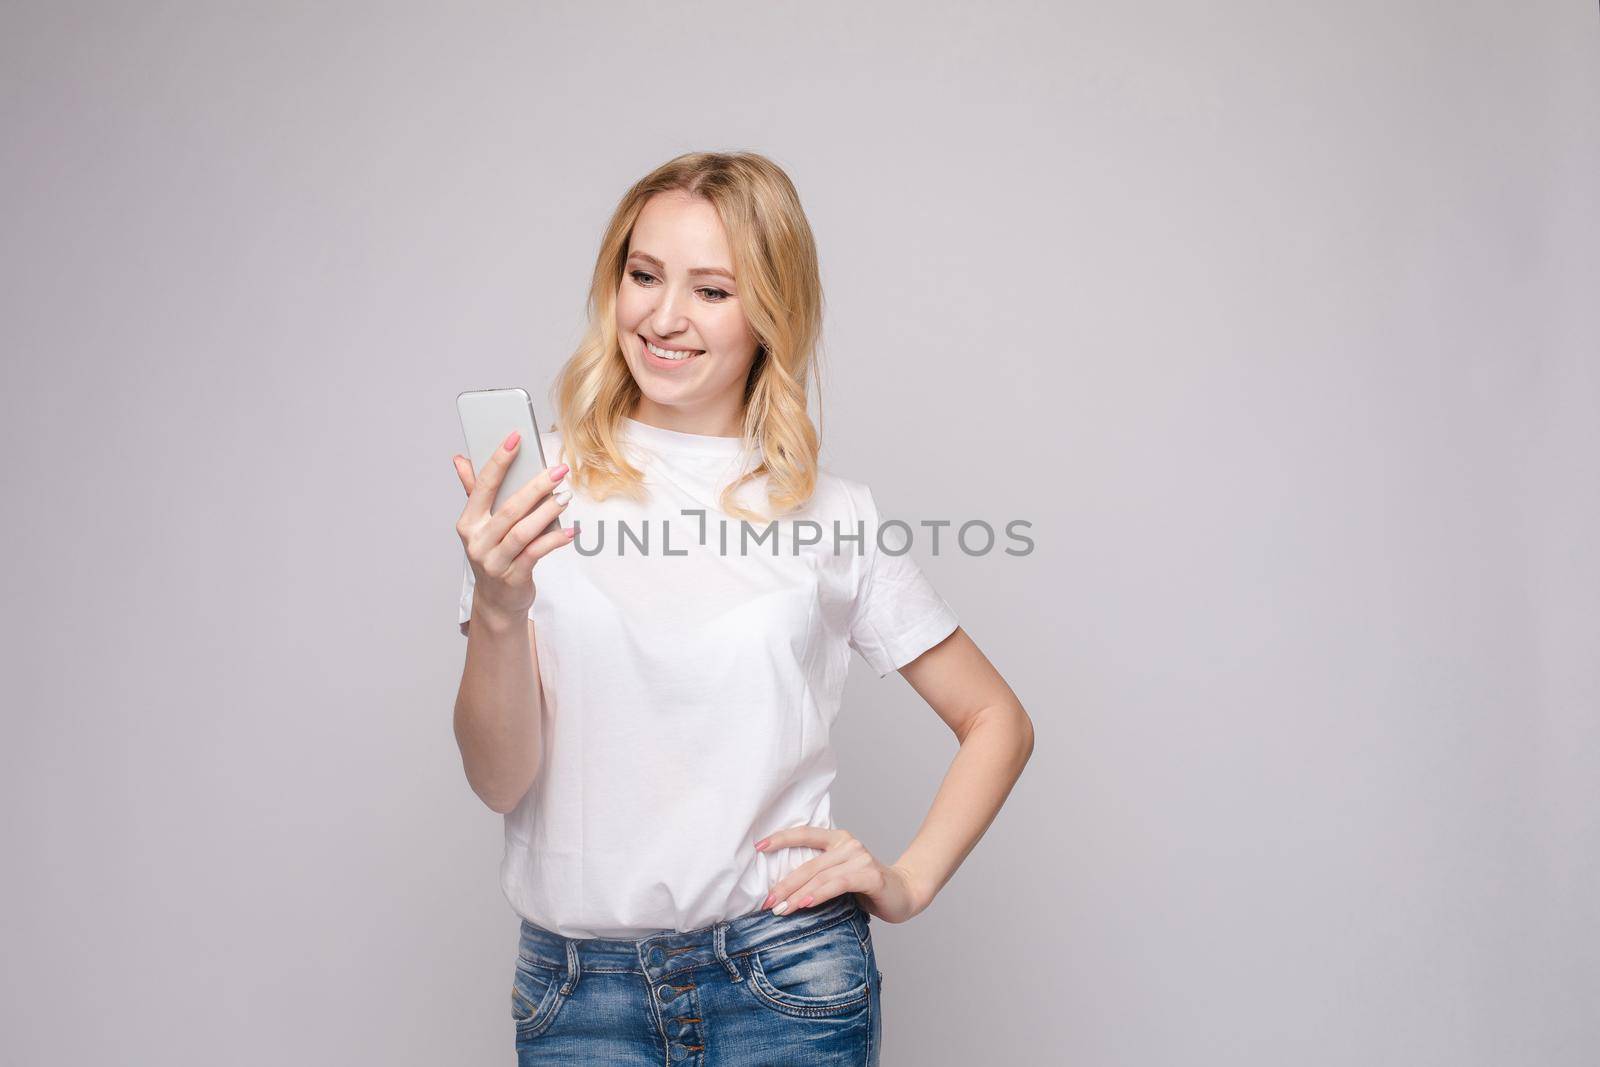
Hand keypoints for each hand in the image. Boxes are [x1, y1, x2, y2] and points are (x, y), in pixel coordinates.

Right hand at [453, 430, 575, 623]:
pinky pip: (536, 554)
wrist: (497, 601)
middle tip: (558, 470)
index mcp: (468, 522)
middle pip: (509, 509)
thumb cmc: (493, 554)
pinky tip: (571, 530)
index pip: (483, 486)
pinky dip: (554, 540)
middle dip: (535, 486)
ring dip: (547, 512)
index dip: (499, 460)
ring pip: (522, 531)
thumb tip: (460, 459)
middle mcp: (477, 542)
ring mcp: (493, 562)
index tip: (517, 437)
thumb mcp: (480, 525)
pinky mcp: (513, 578)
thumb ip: (474, 491)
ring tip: (566, 496)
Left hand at [755, 826, 927, 924]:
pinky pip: (838, 884)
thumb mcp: (840, 877)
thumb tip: (782, 891)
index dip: (781, 839)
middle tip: (767, 902)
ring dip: (797, 895)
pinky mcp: (869, 875)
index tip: (758, 847)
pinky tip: (805, 903)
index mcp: (838, 839)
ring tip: (780, 910)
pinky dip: (819, 894)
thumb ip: (819, 875)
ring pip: (820, 876)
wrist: (906, 894)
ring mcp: (860, 858)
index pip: (805, 834)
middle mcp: (848, 844)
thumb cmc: (868, 889)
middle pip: (808, 864)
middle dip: (784, 885)